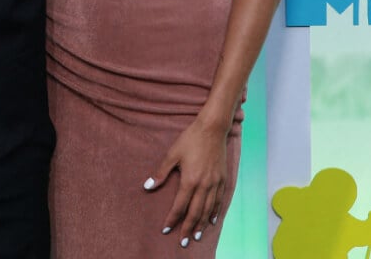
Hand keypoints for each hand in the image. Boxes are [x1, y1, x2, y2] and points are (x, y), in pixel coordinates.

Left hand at [143, 116, 228, 246]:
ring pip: (208, 210)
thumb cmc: (190, 139)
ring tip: (196, 236)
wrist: (213, 129)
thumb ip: (161, 172)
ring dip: (201, 224)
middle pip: (195, 213)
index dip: (172, 219)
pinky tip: (211, 220)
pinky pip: (219, 201)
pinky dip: (215, 212)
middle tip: (183, 242)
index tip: (165, 230)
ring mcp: (215, 183)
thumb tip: (147, 186)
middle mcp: (204, 185)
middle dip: (188, 228)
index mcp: (189, 180)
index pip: (179, 206)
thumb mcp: (172, 154)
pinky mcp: (222, 179)